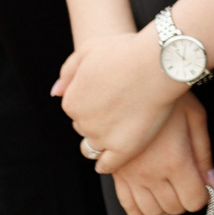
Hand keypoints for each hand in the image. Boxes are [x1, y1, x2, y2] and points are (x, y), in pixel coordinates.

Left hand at [55, 28, 184, 173]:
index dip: (93, 102)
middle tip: (122, 108)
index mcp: (71, 101)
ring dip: (102, 141)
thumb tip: (55, 92)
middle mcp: (82, 122)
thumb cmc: (127, 51)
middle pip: (86, 127)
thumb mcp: (90, 49)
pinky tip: (116, 156)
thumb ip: (68, 71)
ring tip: (120, 131)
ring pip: (94, 147)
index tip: (111, 95)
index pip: (77, 109)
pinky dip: (108, 163)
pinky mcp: (123, 149)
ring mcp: (102, 137)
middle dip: (99, 120)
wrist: (158, 63)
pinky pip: (108, 165)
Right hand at [109, 95, 213, 214]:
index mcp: (174, 161)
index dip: (202, 197)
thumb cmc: (168, 96)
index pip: (193, 200)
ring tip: (173, 193)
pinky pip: (126, 206)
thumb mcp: (197, 119)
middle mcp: (150, 173)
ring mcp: (130, 175)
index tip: (203, 188)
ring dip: (166, 208)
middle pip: (173, 207)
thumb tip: (213, 186)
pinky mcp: (116, 173)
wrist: (132, 82)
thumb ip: (205, 156)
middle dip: (185, 200)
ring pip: (151, 209)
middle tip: (189, 185)